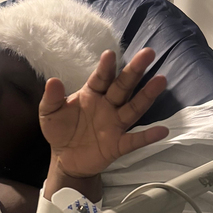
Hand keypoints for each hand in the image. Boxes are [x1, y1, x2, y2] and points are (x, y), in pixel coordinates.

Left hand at [39, 48, 168, 177]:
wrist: (64, 158)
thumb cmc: (60, 130)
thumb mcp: (49, 113)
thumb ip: (51, 98)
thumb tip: (53, 81)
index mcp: (92, 94)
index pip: (101, 78)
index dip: (106, 67)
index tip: (109, 54)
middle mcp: (108, 106)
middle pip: (123, 87)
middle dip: (134, 71)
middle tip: (148, 53)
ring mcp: (115, 125)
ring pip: (133, 108)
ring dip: (147, 95)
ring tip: (161, 80)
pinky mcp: (118, 145)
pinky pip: (134, 140)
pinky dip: (148, 136)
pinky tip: (162, 130)